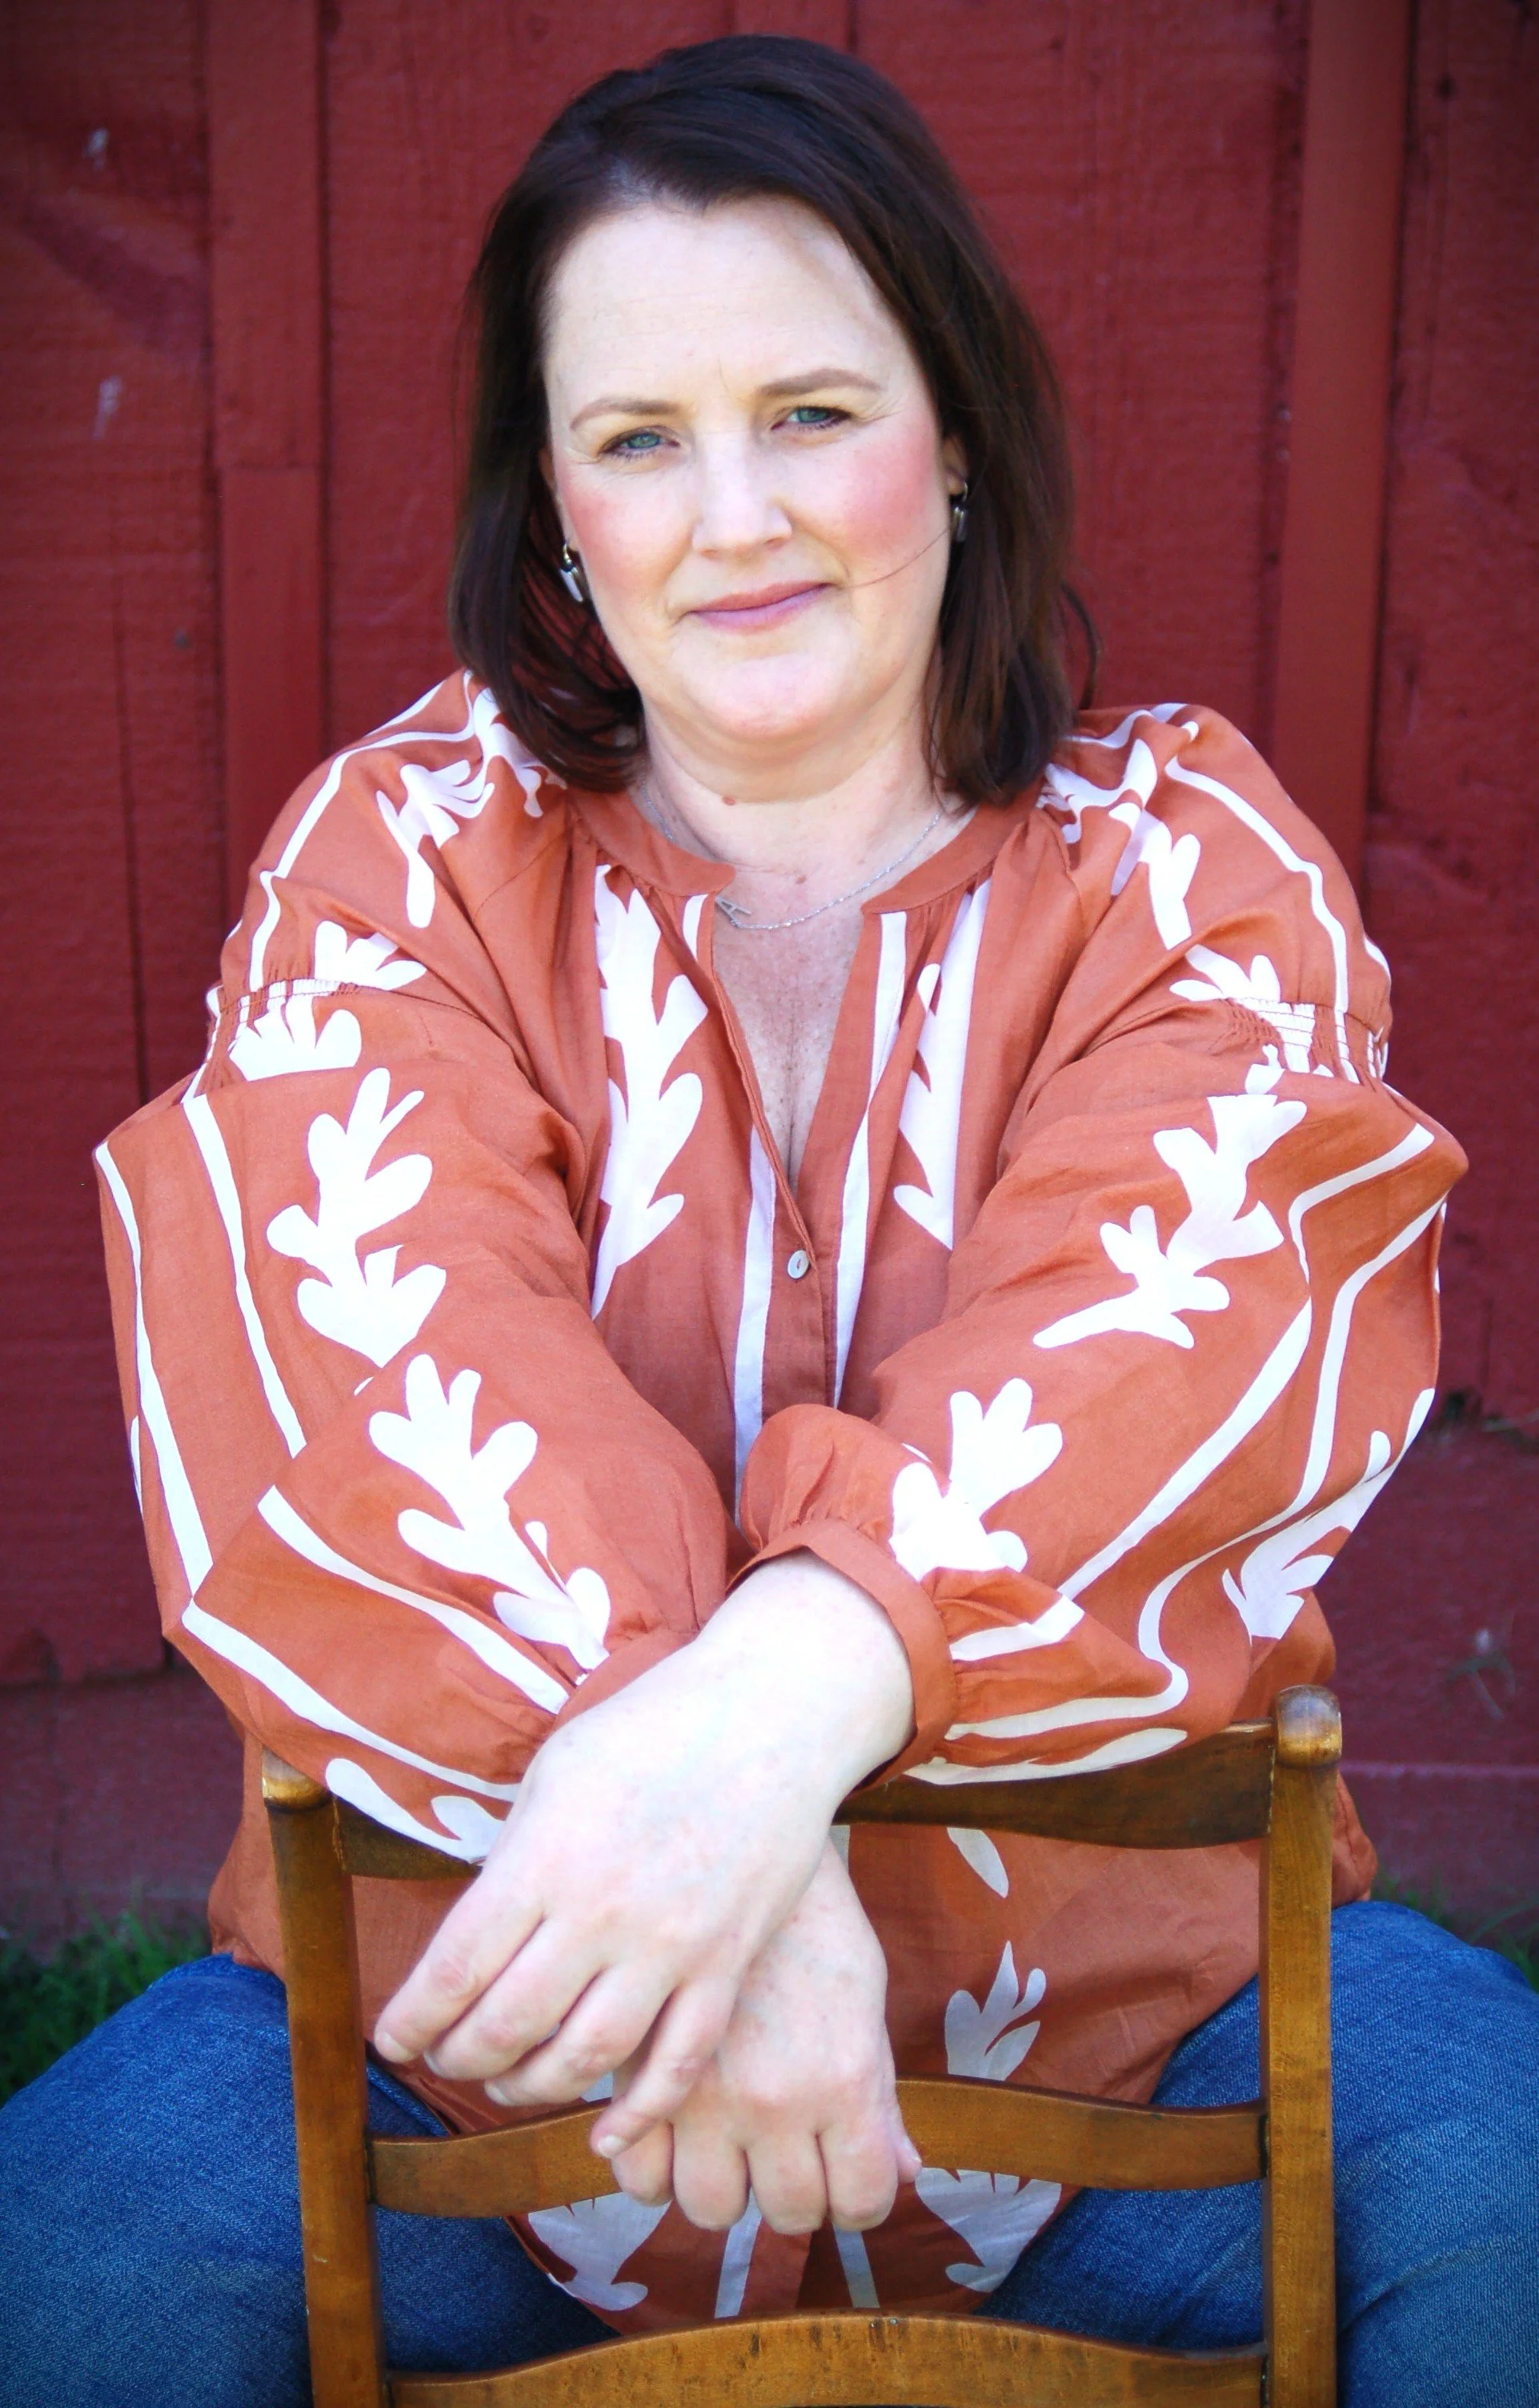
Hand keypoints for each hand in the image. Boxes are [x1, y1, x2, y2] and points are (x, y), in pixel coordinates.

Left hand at [373, 1554, 912, 2140]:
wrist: (772, 1714)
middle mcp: (600, 1913)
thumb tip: (478, 1931)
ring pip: (584, 2058)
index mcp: (545, 1857)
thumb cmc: (653, 1728)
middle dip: (461, 2057)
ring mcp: (670, 1946)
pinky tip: (604, 2135)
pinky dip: (637, 2113)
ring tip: (510, 2081)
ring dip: (531, 2087)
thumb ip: (517, 1856)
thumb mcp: (556, 1771)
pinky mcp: (726, 1964)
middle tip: (447, 2059)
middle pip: (508, 2025)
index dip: (412, 2022)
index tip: (393, 2041)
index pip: (454, 1971)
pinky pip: (677, 2063)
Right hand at [604, 1840, 921, 2234]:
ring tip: (728, 2141)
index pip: (862, 2200)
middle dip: (793, 2190)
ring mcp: (700, 2095)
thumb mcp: (862, 1991)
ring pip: (710, 2208)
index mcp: (843, 2079)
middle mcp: (773, 2101)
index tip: (845, 2171)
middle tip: (784, 2149)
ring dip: (725, 2185)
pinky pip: (639, 2180)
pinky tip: (674, 2131)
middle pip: (787, 2214)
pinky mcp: (635, 2075)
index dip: (858, 2194)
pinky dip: (656, 2171)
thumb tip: (905, 2169)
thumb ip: (880, 2090)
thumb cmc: (809, 1918)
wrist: (727, 1839)